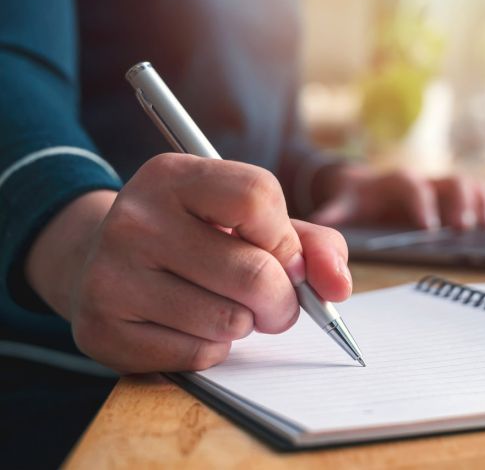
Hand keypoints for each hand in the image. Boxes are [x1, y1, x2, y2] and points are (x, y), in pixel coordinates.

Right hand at [25, 154, 350, 373]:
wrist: (100, 259)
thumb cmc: (197, 236)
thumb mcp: (250, 221)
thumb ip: (310, 244)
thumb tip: (338, 287)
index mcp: (174, 175)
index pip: (258, 197)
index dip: (287, 240)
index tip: (286, 258)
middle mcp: (136, 217)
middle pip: (254, 273)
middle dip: (282, 300)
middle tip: (274, 302)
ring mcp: (112, 273)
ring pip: (229, 321)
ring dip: (244, 324)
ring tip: (223, 305)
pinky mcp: (103, 328)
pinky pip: (197, 354)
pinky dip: (212, 349)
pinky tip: (190, 325)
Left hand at [310, 166, 484, 230]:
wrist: (363, 187)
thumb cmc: (356, 200)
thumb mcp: (342, 205)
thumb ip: (334, 214)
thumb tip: (321, 222)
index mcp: (394, 182)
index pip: (411, 186)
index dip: (421, 203)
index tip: (427, 227)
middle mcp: (422, 180)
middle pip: (447, 182)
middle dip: (457, 204)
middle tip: (461, 228)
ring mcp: (439, 187)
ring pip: (466, 184)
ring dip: (476, 203)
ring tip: (484, 227)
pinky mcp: (452, 197)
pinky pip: (476, 192)